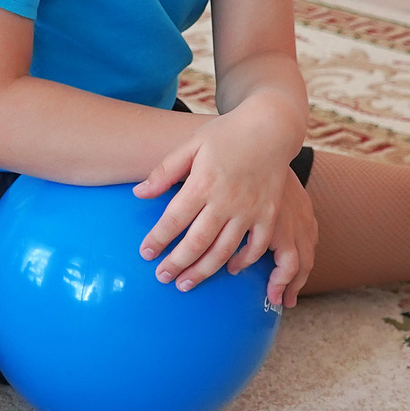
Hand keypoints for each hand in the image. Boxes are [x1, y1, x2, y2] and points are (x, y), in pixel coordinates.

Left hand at [133, 110, 318, 307]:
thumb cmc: (226, 134)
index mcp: (204, 182)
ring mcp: (250, 209)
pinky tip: (228, 270)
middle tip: (162, 277)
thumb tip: (138, 193)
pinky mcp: (269, 214)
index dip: (158, 239)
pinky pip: (256, 246)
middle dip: (177, 263)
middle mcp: (227, 199)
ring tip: (185, 283)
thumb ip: (165, 171)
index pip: (175, 218)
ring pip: (224, 250)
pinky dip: (243, 262)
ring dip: (203, 270)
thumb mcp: (191, 145)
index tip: (145, 253)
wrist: (271, 127)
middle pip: (197, 241)